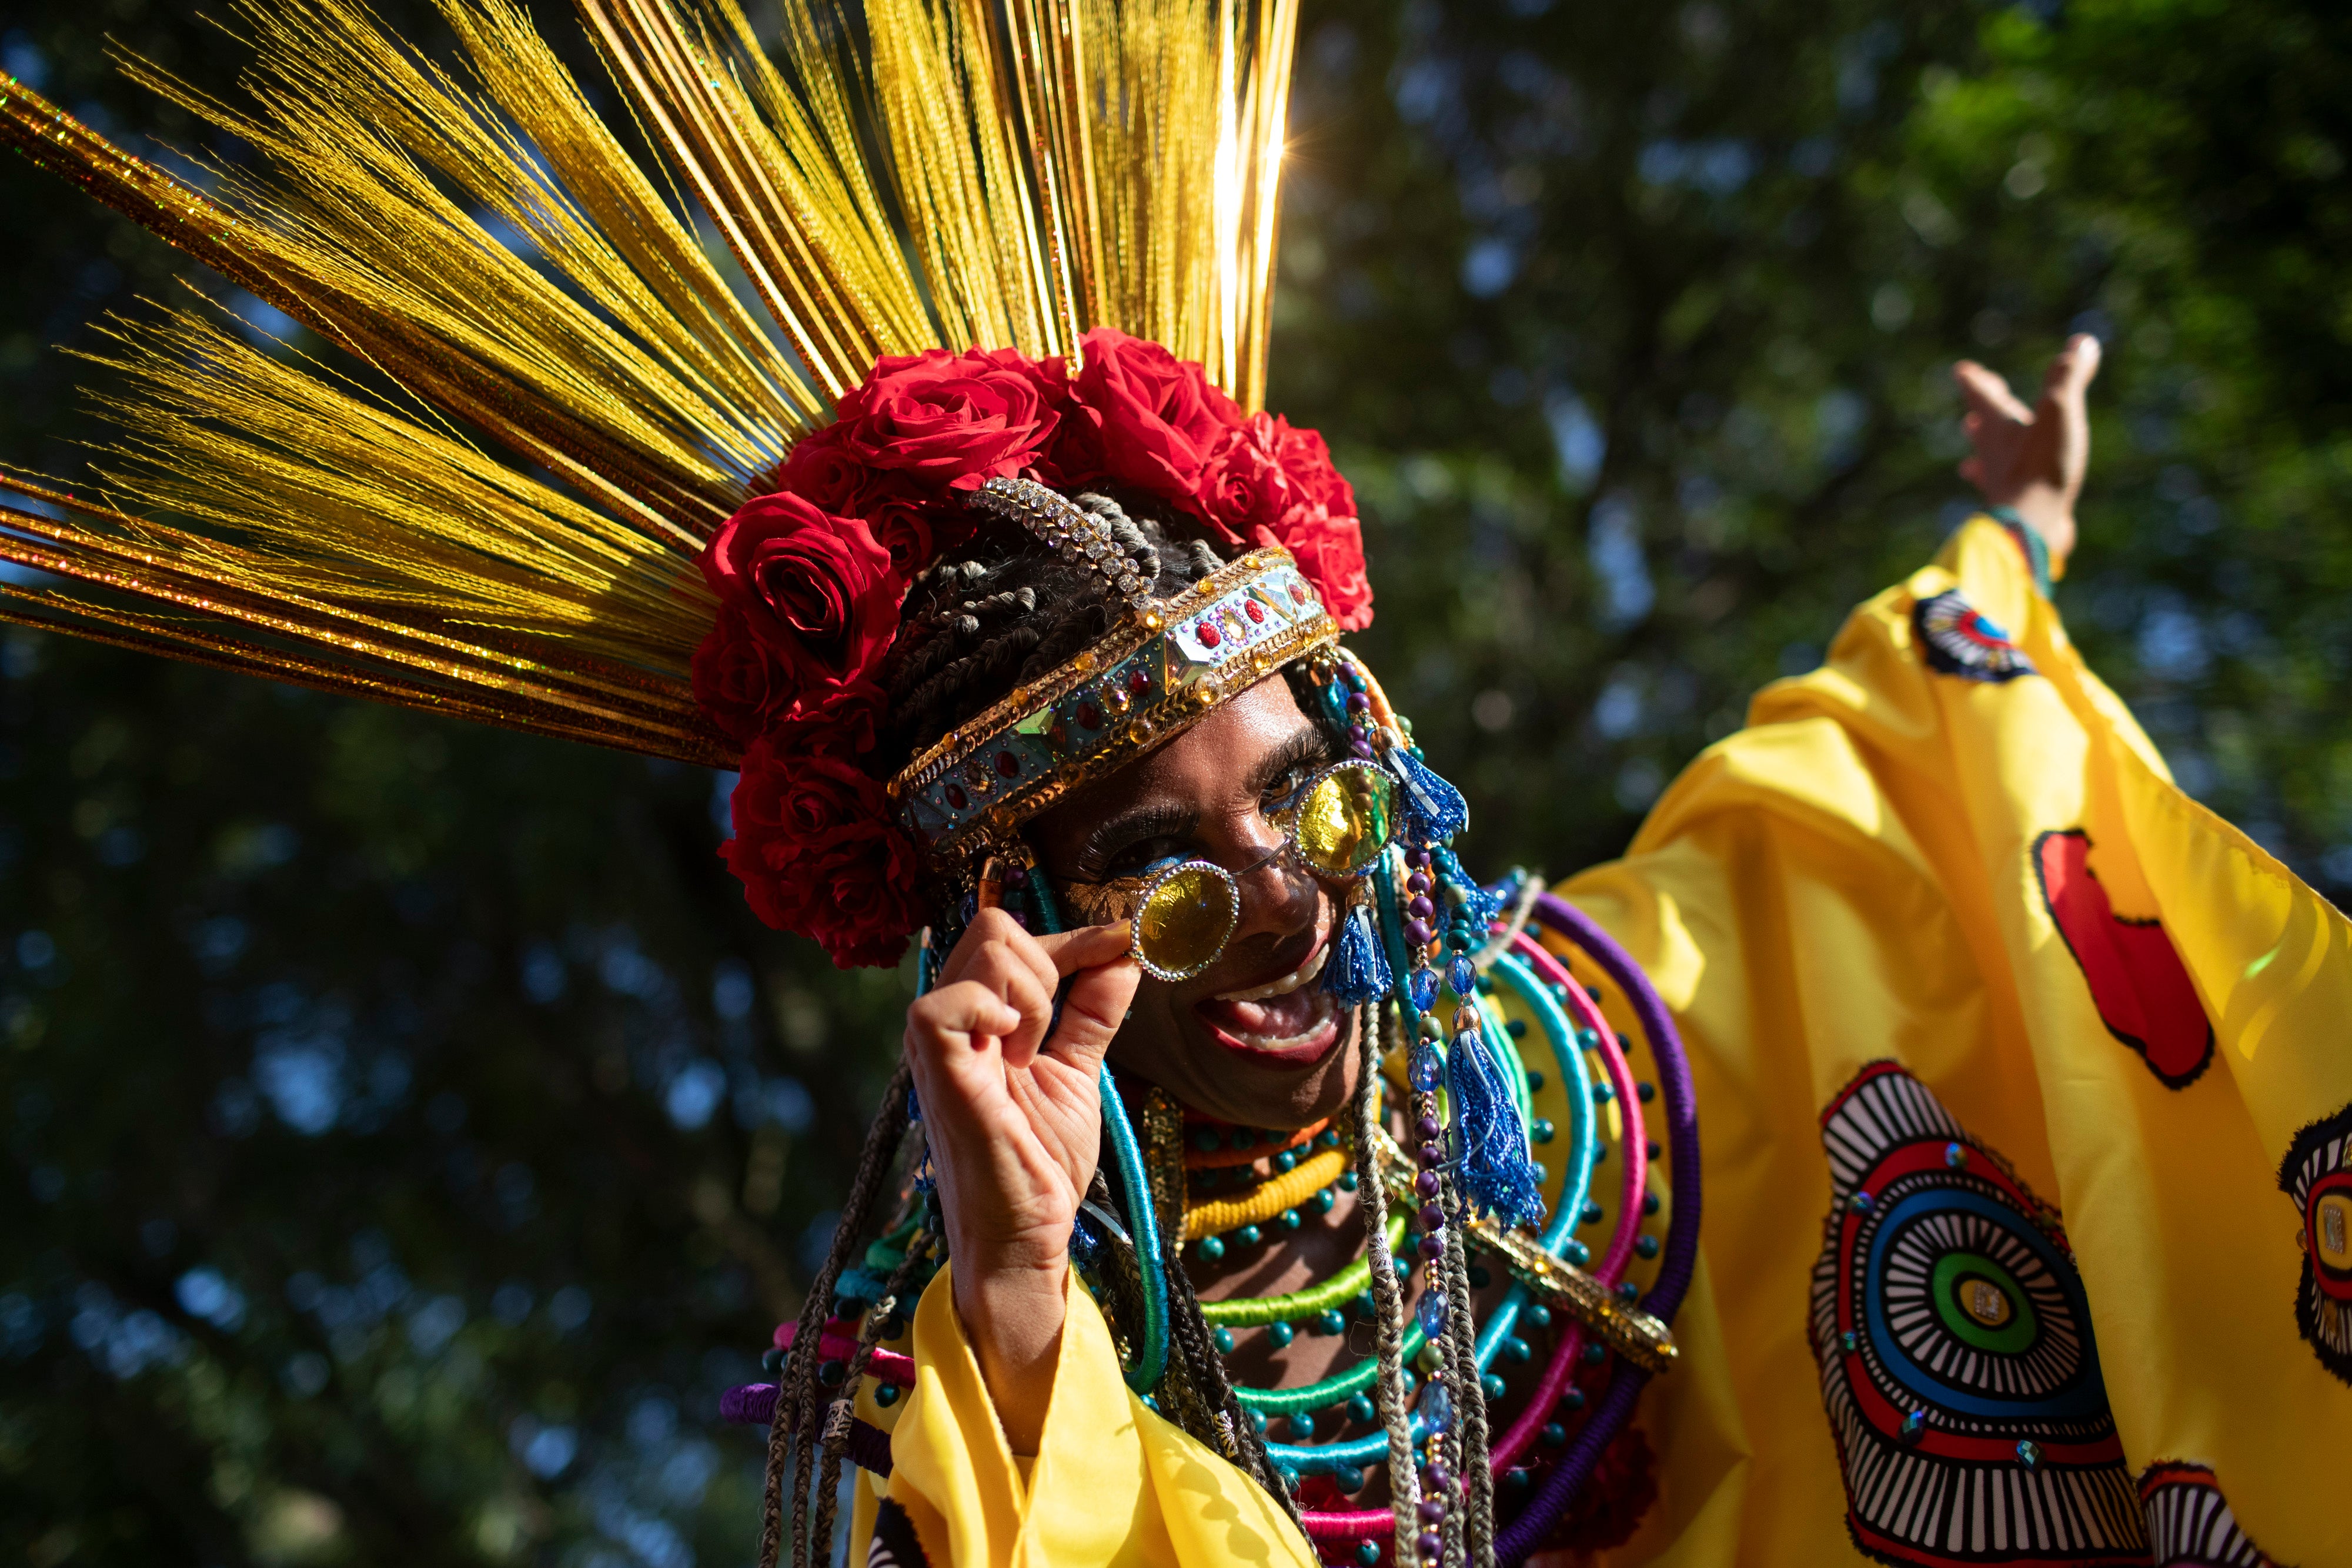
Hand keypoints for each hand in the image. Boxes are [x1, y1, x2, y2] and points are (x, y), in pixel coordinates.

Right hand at [901, 909, 1138, 1450]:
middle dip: (1050, 962)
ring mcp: (937, 1045)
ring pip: (986, 949)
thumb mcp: (1078, 1074)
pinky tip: (1015, 1045)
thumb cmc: (1041, 1165)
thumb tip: (1124, 954)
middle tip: (1053, 1033)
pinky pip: (945, 1005)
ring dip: (1035, 993)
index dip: (1073, 936)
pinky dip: (990, 1007)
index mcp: (975, 1019)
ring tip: (1032, 1054)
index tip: (1121, 942)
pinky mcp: (938, 1075)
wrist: (1024, 1240)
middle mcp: (947, 1022)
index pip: (1010, 936)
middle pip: (995, 928)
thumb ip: (1093, 1013)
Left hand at [1953, 332, 2102, 572]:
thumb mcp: (2059, 412)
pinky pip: (2006, 488)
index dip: (1975, 381)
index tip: (1960, 370)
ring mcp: (2000, 482)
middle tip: (1971, 412)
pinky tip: (2007, 491)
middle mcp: (1993, 454)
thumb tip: (2081, 341)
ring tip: (1971, 450)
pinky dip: (2003, 483)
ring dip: (1984, 450)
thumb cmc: (2042, 467)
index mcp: (2000, 427)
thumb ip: (2068, 377)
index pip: (1983, 396)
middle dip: (1981, 415)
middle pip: (1984, 428)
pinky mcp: (2013, 506)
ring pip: (1988, 460)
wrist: (2032, 526)